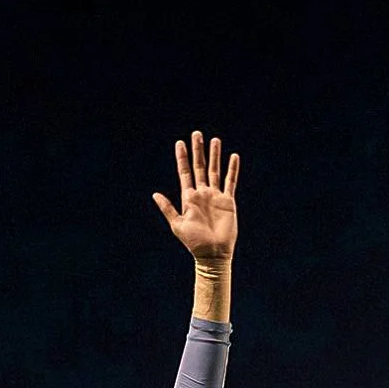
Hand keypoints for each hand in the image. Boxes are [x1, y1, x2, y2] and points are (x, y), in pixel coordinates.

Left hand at [153, 131, 239, 265]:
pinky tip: (233, 157)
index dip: (182, 158)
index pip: (185, 172)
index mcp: (188, 197)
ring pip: (215, 170)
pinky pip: (230, 182)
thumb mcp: (177, 224)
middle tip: (197, 134)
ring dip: (215, 155)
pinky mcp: (228, 201)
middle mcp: (202, 193)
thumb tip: (155, 194)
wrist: (212, 253)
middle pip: (200, 167)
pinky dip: (232, 169)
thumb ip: (168, 208)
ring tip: (215, 140)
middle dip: (198, 150)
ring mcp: (215, 196)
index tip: (180, 143)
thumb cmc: (193, 242)